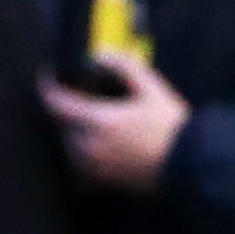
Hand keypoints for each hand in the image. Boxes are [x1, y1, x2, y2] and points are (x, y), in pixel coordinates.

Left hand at [40, 55, 190, 193]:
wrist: (186, 164)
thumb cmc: (170, 127)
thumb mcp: (152, 89)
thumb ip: (125, 66)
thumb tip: (102, 53)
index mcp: (97, 121)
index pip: (57, 103)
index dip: (48, 86)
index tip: (48, 76)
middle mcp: (87, 146)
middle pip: (61, 124)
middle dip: (66, 109)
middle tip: (81, 97)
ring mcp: (91, 166)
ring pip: (68, 144)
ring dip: (74, 130)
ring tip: (94, 120)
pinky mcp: (99, 180)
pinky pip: (78, 163)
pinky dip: (82, 151)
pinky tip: (99, 144)